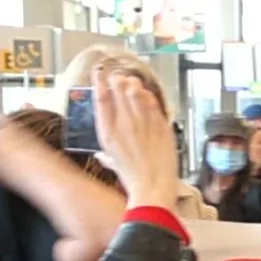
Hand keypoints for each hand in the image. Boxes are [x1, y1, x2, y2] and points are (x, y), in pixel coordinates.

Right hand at [90, 70, 178, 210]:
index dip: (99, 82)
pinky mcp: (160, 125)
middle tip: (120, 79)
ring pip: (137, 92)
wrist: (153, 187)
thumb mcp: (114, 164)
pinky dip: (149, 97)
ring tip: (133, 84)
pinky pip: (154, 104)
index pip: (100, 99)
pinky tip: (147, 95)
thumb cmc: (133, 179)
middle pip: (119, 90)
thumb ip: (106, 156)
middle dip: (119, 80)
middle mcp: (124, 124)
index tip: (99, 73)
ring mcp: (144, 123)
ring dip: (134, 85)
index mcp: (108, 133)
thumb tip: (101, 156)